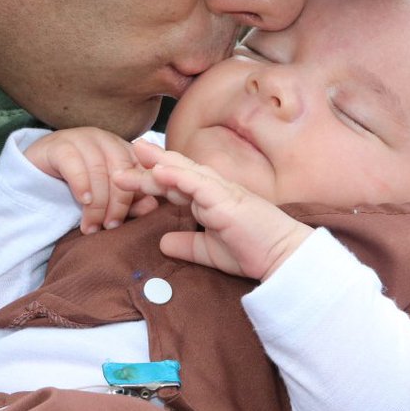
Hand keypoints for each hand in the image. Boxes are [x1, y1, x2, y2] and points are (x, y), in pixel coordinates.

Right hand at [24, 128, 156, 233]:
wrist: (36, 172)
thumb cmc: (77, 186)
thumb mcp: (106, 197)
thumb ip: (129, 202)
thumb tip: (152, 207)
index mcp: (123, 149)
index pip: (141, 169)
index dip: (141, 194)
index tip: (136, 219)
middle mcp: (105, 139)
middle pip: (122, 169)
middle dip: (119, 202)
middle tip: (111, 226)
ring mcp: (81, 138)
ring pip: (99, 169)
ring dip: (98, 202)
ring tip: (92, 226)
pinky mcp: (59, 145)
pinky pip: (74, 162)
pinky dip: (81, 183)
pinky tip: (83, 200)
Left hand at [115, 146, 311, 280]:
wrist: (283, 259)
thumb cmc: (252, 250)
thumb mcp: (209, 250)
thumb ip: (187, 244)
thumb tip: (162, 243)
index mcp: (208, 198)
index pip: (175, 183)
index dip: (151, 177)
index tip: (127, 174)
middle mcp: (213, 189)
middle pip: (176, 171)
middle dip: (150, 162)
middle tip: (125, 151)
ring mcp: (221, 192)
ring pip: (185, 171)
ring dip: (160, 161)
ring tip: (138, 151)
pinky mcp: (228, 201)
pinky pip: (199, 185)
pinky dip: (179, 176)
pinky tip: (161, 172)